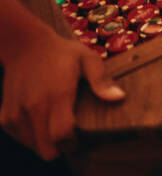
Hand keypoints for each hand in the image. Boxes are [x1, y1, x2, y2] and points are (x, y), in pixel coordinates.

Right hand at [0, 30, 123, 159]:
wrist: (25, 46)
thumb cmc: (62, 52)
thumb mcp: (88, 58)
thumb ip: (101, 80)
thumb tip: (119, 97)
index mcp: (56, 95)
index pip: (61, 134)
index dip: (72, 142)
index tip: (79, 137)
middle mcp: (34, 107)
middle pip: (46, 146)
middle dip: (60, 147)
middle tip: (69, 136)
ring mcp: (16, 112)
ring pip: (32, 144)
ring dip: (44, 141)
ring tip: (55, 126)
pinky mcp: (5, 115)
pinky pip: (18, 137)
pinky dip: (29, 136)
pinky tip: (41, 122)